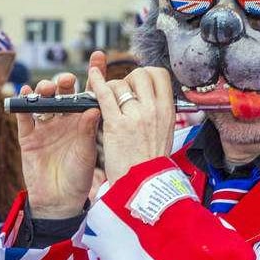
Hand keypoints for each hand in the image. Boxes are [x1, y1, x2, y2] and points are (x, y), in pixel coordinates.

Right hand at [17, 52, 103, 218]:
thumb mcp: (86, 154)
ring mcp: (45, 127)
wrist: (58, 201)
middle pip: (63, 93)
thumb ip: (87, 131)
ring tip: (46, 88)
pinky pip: (24, 116)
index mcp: (83, 121)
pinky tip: (26, 93)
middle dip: (63, 82)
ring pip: (43, 101)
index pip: (89, 93)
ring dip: (44, 90)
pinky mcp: (28, 136)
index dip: (94, 75)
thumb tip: (94, 108)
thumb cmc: (78, 178)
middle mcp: (64, 120)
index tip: (99, 56)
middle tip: (65, 81)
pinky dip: (23, 104)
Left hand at [88, 66, 174, 183]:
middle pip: (140, 74)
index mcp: (167, 111)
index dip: (146, 74)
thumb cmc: (151, 164)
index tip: (138, 83)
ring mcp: (135, 115)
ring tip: (108, 99)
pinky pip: (105, 95)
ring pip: (121, 83)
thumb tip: (151, 96)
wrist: (144, 185)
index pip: (160, 75)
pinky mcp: (116, 124)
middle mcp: (153, 110)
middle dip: (128, 78)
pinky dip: (97, 81)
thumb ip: (159, 112)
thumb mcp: (165, 133)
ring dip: (111, 87)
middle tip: (122, 92)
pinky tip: (91, 74)